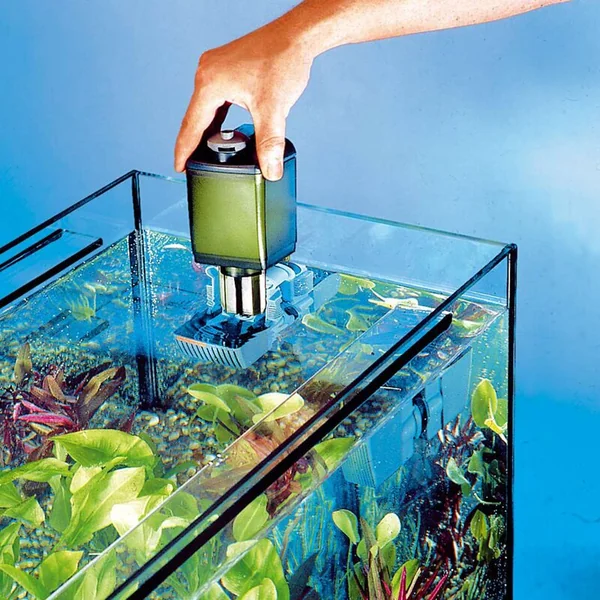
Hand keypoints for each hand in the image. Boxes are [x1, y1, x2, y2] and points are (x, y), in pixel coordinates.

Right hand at [175, 22, 314, 179]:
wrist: (296, 37)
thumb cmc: (282, 61)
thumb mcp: (274, 109)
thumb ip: (270, 143)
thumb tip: (271, 171)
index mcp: (210, 84)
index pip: (192, 125)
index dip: (185, 150)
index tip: (179, 168)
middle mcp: (207, 73)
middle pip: (196, 117)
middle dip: (194, 144)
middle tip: (192, 166)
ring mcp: (215, 68)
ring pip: (206, 109)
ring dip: (207, 131)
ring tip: (206, 154)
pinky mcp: (227, 68)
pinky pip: (216, 99)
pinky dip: (218, 118)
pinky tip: (223, 131)